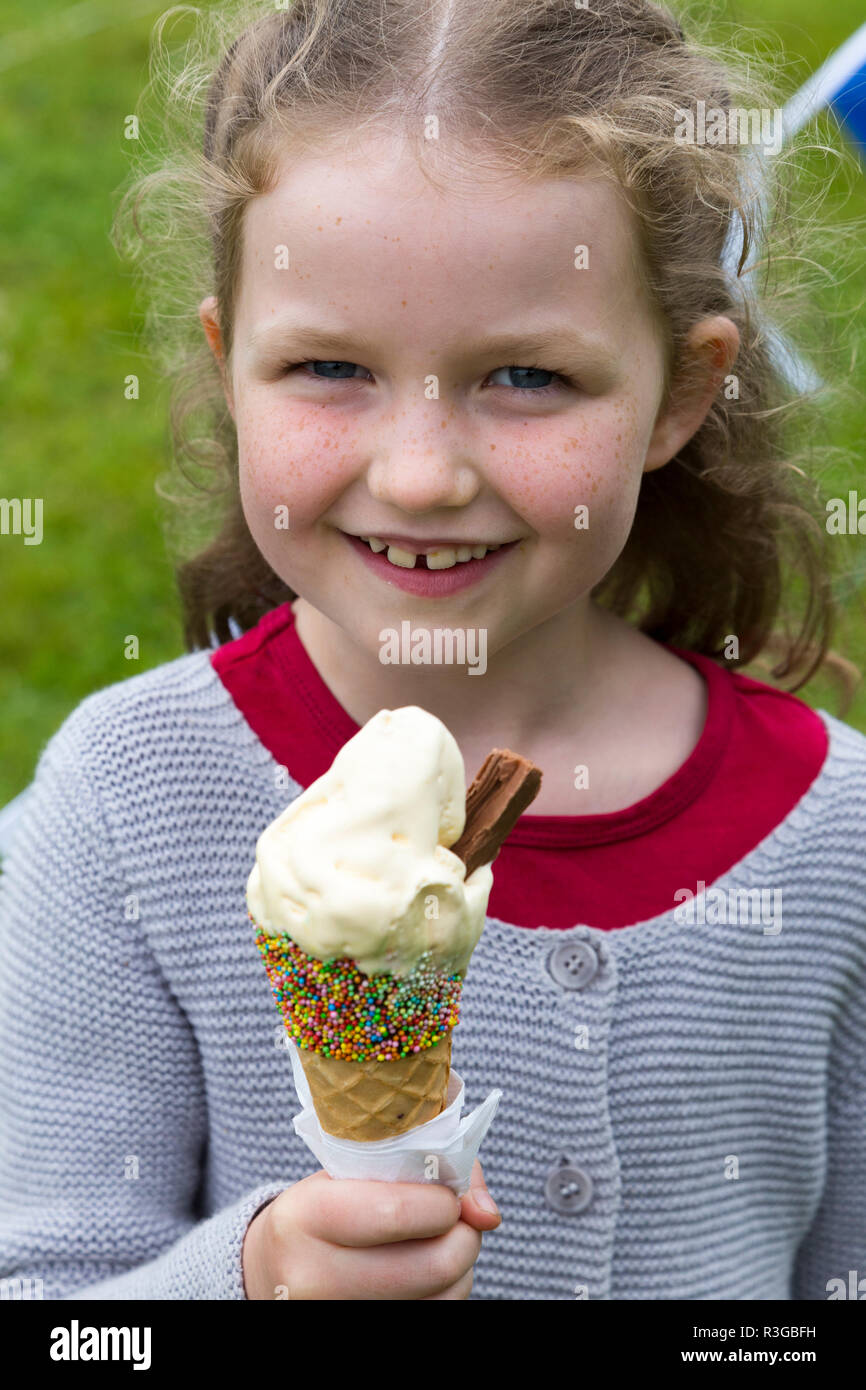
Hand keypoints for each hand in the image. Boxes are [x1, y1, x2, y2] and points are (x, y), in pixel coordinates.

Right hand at [242, 1158, 500, 1299]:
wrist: (273, 1269)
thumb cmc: (327, 1206)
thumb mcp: (354, 1170)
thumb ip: (428, 1169)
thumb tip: (489, 1214)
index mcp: (305, 1216)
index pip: (397, 1212)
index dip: (444, 1202)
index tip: (448, 1194)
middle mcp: (312, 1276)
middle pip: (432, 1265)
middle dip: (464, 1236)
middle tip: (457, 1219)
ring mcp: (335, 1315)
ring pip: (443, 1297)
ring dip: (461, 1267)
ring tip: (440, 1243)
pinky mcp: (359, 1340)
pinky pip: (436, 1315)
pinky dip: (447, 1293)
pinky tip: (426, 1274)